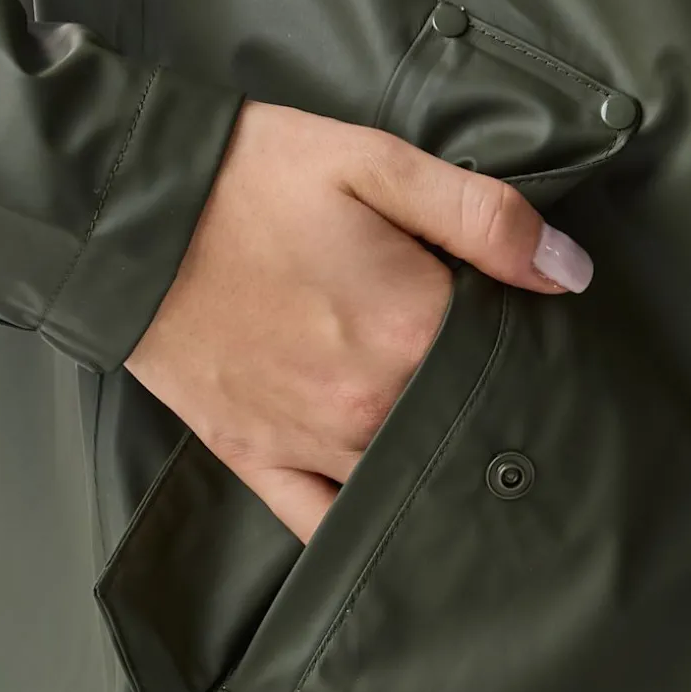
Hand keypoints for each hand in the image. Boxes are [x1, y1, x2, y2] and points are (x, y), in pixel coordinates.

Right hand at [123, 99, 592, 542]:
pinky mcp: (256, 459)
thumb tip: (570, 272)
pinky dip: (363, 527)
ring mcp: (310, 445)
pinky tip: (400, 526)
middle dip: (495, 418)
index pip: (512, 364)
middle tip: (518, 405)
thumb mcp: (374, 164)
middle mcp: (368, 409)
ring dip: (441, 476)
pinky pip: (323, 524)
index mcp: (411, 333)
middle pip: (466, 432)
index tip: (548, 347)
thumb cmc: (248, 180)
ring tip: (476, 468)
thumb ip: (483, 218)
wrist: (120, 212)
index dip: (535, 352)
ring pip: (406, 484)